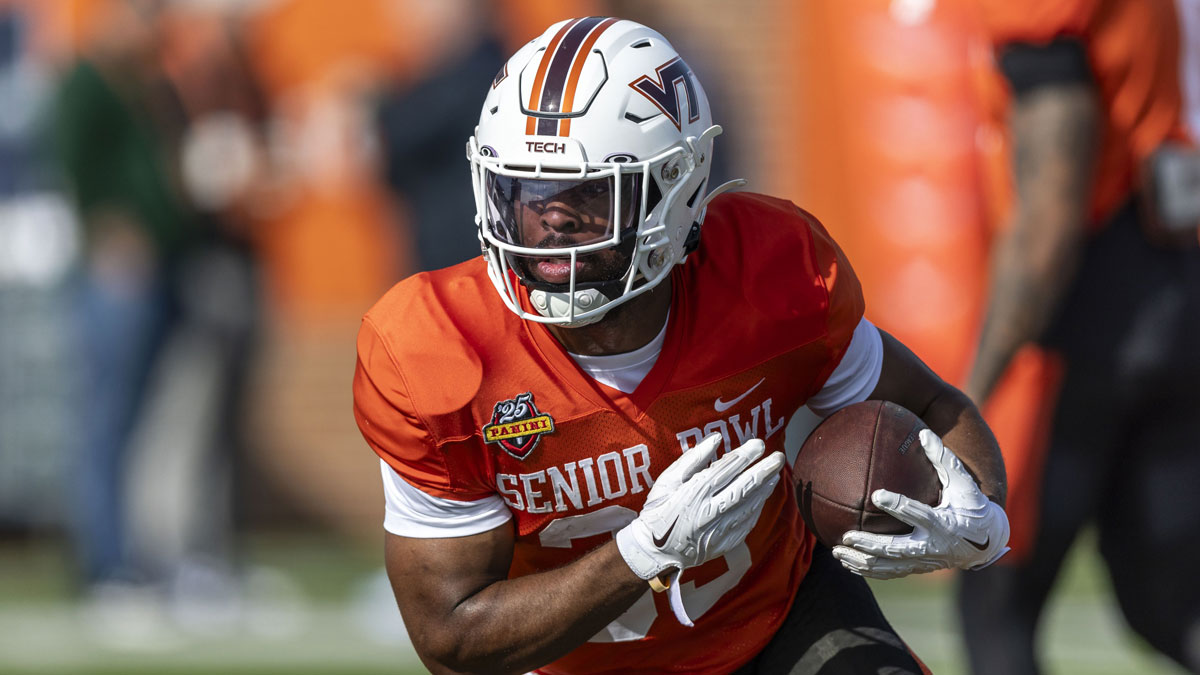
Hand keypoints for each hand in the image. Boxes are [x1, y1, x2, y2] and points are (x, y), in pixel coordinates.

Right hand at [616, 434, 782, 623]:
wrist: (654, 552)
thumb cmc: (658, 511)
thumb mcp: (668, 480)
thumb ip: (693, 459)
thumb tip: (715, 440)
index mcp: (695, 493)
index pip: (727, 469)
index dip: (745, 455)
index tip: (758, 444)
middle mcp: (710, 512)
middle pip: (745, 487)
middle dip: (764, 470)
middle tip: (779, 457)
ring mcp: (719, 530)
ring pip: (749, 505)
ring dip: (765, 488)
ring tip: (775, 474)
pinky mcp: (724, 544)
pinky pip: (747, 523)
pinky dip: (757, 508)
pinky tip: (762, 497)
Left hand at [832, 429, 1009, 579]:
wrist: (985, 542)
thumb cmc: (972, 506)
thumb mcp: (964, 483)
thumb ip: (944, 459)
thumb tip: (924, 433)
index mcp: (943, 524)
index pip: (917, 514)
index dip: (897, 505)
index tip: (876, 495)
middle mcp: (931, 547)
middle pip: (895, 549)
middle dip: (869, 544)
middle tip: (846, 535)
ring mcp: (923, 562)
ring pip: (888, 566)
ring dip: (861, 561)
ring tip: (836, 551)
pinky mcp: (917, 568)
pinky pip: (889, 573)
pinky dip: (868, 570)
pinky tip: (847, 563)